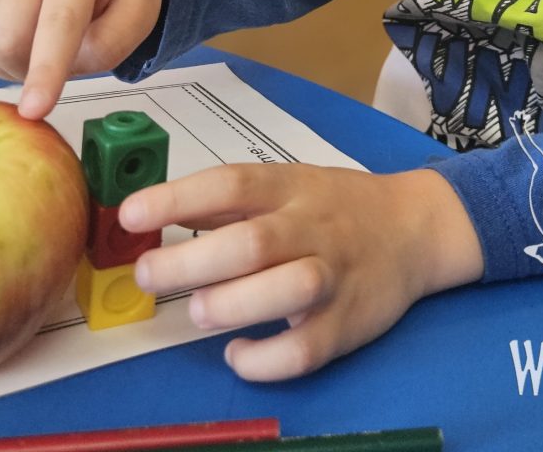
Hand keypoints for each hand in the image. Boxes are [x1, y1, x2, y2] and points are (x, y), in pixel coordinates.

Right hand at [0, 0, 174, 118]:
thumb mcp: (143, 13)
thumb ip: (109, 46)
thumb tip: (61, 68)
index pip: (57, 23)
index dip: (46, 70)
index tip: (34, 110)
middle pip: (8, 42)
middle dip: (34, 72)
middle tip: (71, 58)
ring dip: (22, 66)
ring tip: (55, 41)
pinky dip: (6, 56)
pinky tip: (32, 36)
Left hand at [119, 163, 483, 381]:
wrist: (413, 227)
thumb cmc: (334, 205)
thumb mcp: (286, 183)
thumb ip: (227, 201)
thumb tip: (152, 213)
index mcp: (291, 187)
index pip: (231, 183)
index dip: (178, 198)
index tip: (130, 213)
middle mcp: (313, 227)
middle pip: (251, 243)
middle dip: (190, 261)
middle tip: (149, 273)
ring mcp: (335, 276)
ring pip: (286, 290)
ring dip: (231, 304)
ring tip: (199, 311)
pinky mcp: (348, 324)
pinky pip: (306, 348)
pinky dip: (265, 359)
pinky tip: (238, 353)